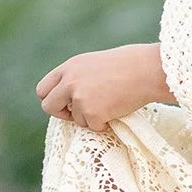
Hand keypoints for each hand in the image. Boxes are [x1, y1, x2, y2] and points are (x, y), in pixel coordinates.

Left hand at [36, 43, 172, 132]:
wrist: (148, 70)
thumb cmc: (130, 64)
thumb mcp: (95, 63)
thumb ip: (78, 77)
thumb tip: (69, 98)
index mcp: (69, 67)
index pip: (43, 88)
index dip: (52, 99)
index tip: (65, 104)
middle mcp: (69, 81)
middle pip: (48, 106)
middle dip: (62, 114)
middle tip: (79, 114)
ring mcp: (79, 98)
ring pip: (75, 120)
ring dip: (91, 118)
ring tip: (111, 103)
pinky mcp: (92, 113)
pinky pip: (92, 127)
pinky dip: (104, 124)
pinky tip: (117, 109)